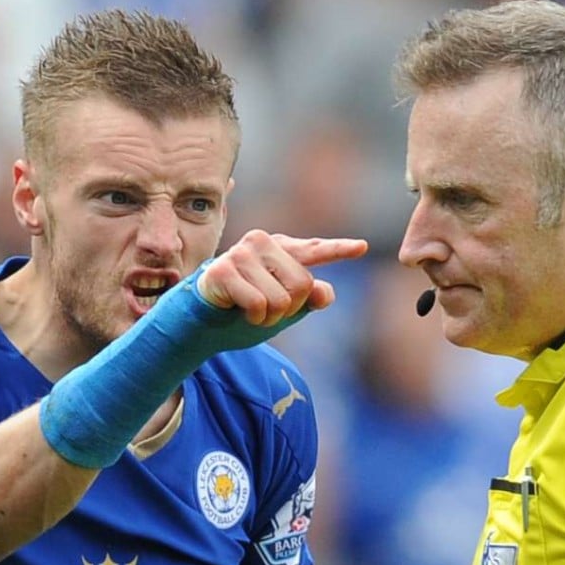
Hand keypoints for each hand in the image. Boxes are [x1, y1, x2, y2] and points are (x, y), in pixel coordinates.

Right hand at [197, 230, 368, 327]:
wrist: (202, 321)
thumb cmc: (244, 310)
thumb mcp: (284, 309)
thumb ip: (308, 299)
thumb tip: (325, 292)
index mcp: (281, 249)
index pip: (315, 250)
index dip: (339, 250)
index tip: (362, 247)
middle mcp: (263, 242)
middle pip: (303, 285)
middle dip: (288, 309)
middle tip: (265, 310)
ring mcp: (242, 253)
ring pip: (281, 299)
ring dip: (269, 317)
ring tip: (250, 310)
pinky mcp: (224, 269)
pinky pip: (259, 305)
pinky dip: (253, 318)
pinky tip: (237, 310)